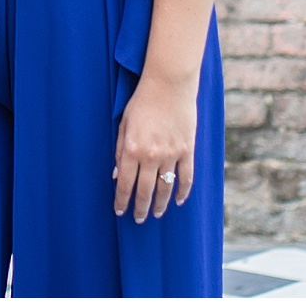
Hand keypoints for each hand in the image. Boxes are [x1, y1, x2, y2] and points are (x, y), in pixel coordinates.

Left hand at [113, 75, 196, 223]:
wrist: (168, 85)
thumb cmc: (142, 102)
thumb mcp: (124, 124)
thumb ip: (120, 151)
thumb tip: (118, 175)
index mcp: (132, 149)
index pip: (126, 184)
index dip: (122, 200)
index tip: (120, 211)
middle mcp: (151, 156)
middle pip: (145, 191)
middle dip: (140, 208)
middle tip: (138, 219)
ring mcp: (172, 154)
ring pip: (165, 188)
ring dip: (160, 204)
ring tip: (156, 213)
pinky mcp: (187, 150)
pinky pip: (186, 177)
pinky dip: (183, 191)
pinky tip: (179, 201)